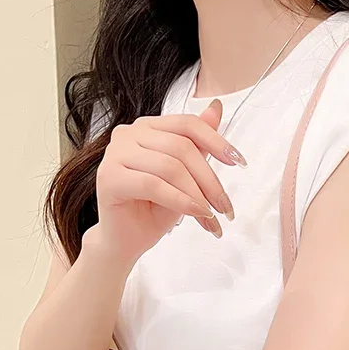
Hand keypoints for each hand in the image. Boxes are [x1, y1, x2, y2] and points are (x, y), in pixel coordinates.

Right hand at [92, 100, 246, 265]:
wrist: (126, 241)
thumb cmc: (153, 209)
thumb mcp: (185, 177)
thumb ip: (198, 145)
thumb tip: (216, 108)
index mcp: (147, 128)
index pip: (187, 124)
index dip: (216, 141)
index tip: (239, 163)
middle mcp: (128, 134)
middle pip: (182, 147)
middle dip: (210, 180)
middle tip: (225, 207)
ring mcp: (115, 154)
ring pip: (170, 167)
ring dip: (198, 195)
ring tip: (211, 216)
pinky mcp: (109, 177)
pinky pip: (154, 185)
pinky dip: (180, 201)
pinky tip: (196, 214)